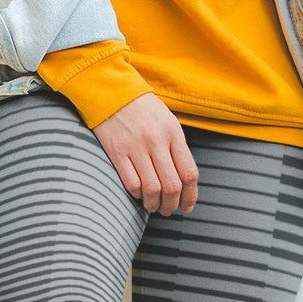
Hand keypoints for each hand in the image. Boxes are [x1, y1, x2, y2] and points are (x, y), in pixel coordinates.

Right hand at [92, 93, 198, 215]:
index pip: (189, 173)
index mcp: (173, 133)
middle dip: (172, 205)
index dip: (190, 196)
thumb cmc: (141, 107)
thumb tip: (183, 178)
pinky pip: (131, 183)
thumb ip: (176, 147)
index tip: (187, 206)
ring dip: (154, 204)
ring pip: (152, 189)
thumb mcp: (167, 120)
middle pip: (172, 186)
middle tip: (168, 210)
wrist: (112, 91)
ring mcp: (136, 147)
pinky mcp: (116, 152)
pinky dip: (137, 195)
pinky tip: (138, 194)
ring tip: (153, 206)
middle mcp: (157, 141)